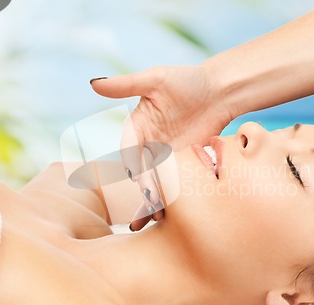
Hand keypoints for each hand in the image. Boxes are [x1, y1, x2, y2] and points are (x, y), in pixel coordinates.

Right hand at [91, 65, 234, 229]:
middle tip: (151, 199)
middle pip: (142, 170)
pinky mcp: (183, 167)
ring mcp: (166, 158)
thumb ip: (126, 84)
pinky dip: (172, 200)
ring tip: (156, 217)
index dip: (132, 161)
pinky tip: (170, 216)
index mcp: (137, 126)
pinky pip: (175, 185)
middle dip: (145, 186)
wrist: (219, 92)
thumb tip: (94, 83)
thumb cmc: (188, 81)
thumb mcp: (156, 79)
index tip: (138, 176)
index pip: (129, 147)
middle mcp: (148, 144)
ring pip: (156, 182)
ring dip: (155, 199)